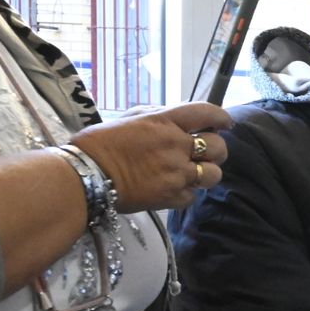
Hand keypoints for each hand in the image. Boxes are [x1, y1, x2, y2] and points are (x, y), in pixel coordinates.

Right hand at [70, 102, 232, 212]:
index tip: (226, 123)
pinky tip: (173, 188)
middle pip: (219, 147)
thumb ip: (159, 116)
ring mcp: (176, 173)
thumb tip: (179, 119)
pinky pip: (193, 195)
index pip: (207, 113)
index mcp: (165, 122)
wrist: (83, 177)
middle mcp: (176, 146)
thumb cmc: (99, 144)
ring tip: (193, 173)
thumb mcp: (130, 118)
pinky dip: (186, 192)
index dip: (222, 118)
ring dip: (206, 173)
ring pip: (213, 174)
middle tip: (205, 152)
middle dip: (216, 149)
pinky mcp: (171, 197)